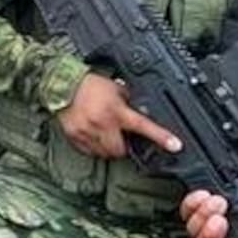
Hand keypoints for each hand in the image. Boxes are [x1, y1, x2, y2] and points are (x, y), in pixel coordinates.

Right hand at [55, 73, 181, 158]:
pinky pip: (89, 151)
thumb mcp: (115, 88)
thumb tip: (140, 110)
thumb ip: (128, 101)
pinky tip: (91, 134)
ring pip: (104, 153)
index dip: (161, 137)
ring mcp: (87, 133)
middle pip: (121, 150)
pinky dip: (93, 146)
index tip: (175, 146)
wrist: (62, 84)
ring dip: (107, 147)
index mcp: (116, 111)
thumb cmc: (89, 85)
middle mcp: (102, 124)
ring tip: (103, 134)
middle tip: (119, 136)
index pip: (144, 126)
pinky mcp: (75, 137)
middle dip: (122, 146)